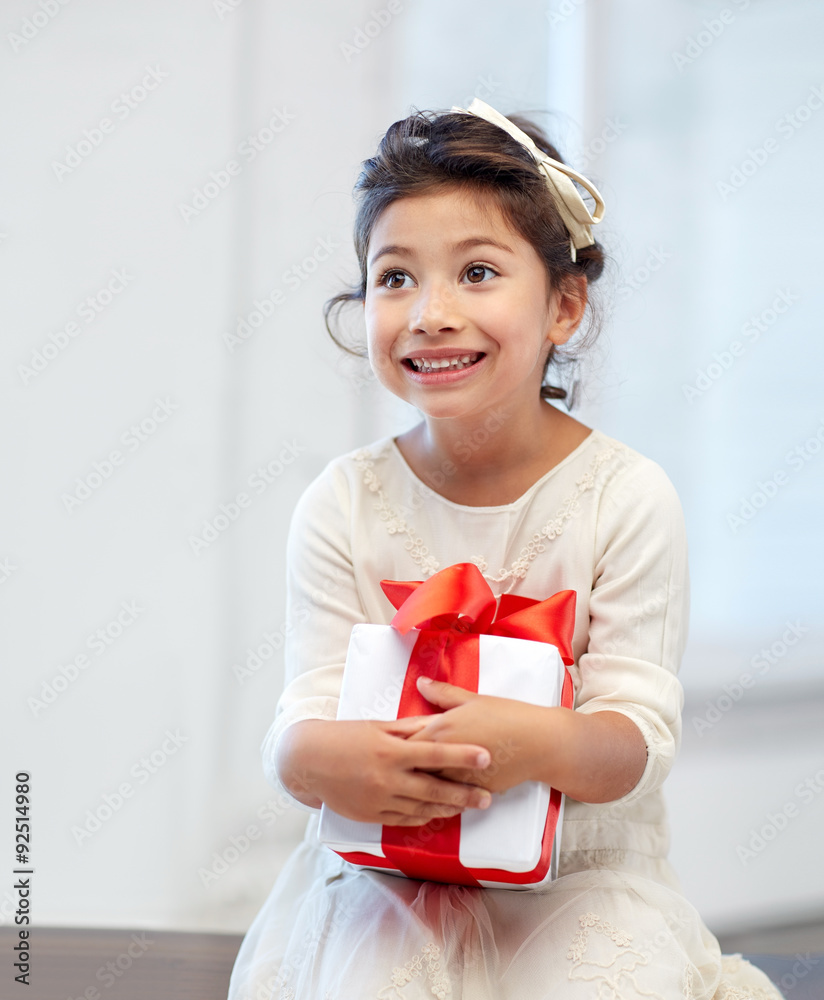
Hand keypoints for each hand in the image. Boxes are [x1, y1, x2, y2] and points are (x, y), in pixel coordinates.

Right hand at [276, 717, 493, 826]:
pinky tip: (437, 815)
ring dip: (447, 809)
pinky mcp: (371, 815)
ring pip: (421, 809)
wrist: (308, 761)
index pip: (435, 754)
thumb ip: (409, 728)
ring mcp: (379, 800)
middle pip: (434, 790)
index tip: (487, 756)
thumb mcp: (377, 726)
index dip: (463, 756)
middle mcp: (387, 778)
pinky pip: (403, 820)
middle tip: (487, 798)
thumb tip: (437, 723)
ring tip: (467, 807)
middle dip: (464, 795)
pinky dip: (423, 817)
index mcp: (391, 750)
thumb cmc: (345, 737)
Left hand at [407, 677, 540, 792]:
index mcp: (440, 730)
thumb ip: (442, 693)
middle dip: (404, 766)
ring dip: (421, 782)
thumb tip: (420, 682)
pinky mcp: (471, 792)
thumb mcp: (472, 699)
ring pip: (427, 785)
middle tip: (395, 766)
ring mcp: (457, 778)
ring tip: (412, 782)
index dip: (394, 745)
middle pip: (411, 767)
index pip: (403, 743)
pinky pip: (449, 795)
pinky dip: (442, 792)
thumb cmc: (507, 716)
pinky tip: (439, 791)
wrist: (539, 742)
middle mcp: (444, 757)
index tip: (388, 746)